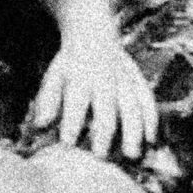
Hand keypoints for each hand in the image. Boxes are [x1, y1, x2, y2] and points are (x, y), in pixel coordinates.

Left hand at [32, 26, 157, 160]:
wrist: (93, 34)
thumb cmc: (70, 64)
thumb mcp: (54, 76)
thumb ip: (48, 100)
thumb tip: (40, 125)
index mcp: (80, 76)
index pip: (75, 101)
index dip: (71, 122)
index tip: (67, 145)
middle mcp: (104, 77)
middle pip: (106, 107)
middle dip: (103, 132)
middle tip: (101, 157)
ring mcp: (124, 78)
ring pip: (132, 105)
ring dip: (133, 130)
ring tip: (131, 155)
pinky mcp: (138, 79)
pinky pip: (147, 99)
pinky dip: (151, 118)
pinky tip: (151, 139)